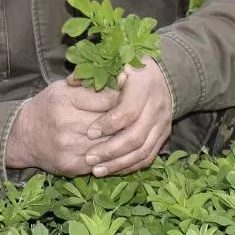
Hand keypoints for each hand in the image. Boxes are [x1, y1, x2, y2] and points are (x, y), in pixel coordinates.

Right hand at [4, 61, 173, 177]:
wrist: (23, 137)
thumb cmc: (47, 107)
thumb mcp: (62, 89)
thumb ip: (89, 85)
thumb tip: (121, 77)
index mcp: (65, 100)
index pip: (107, 100)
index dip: (125, 97)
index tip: (137, 93)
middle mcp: (66, 125)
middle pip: (111, 124)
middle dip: (130, 119)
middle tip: (145, 113)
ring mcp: (69, 148)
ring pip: (110, 145)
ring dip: (127, 140)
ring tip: (139, 131)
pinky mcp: (72, 167)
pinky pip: (103, 163)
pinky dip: (116, 157)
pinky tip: (126, 149)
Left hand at [79, 58, 172, 176]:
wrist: (163, 75)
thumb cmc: (130, 69)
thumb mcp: (114, 64)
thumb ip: (93, 74)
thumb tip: (71, 81)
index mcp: (144, 86)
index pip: (127, 111)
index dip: (107, 124)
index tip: (89, 132)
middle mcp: (157, 106)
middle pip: (135, 135)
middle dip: (110, 150)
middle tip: (88, 158)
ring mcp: (163, 123)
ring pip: (142, 150)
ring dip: (118, 163)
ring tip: (96, 170)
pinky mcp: (164, 135)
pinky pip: (148, 157)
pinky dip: (129, 166)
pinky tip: (111, 170)